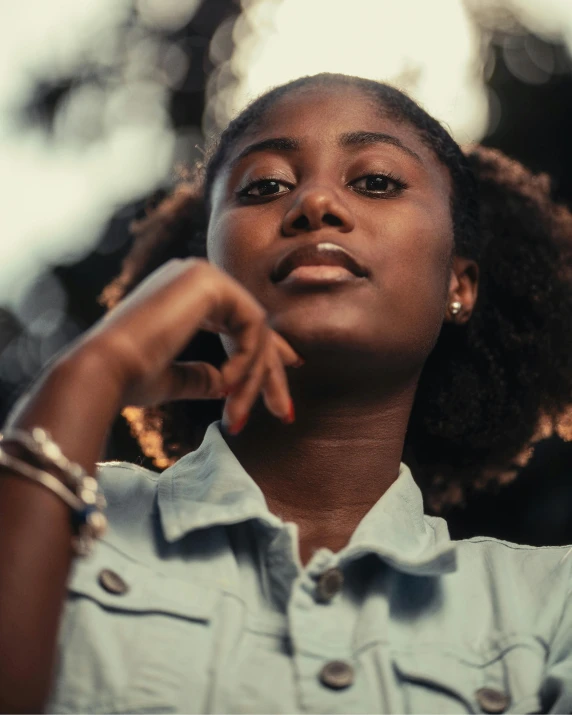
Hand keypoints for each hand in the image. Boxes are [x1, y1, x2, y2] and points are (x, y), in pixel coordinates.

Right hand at [82, 258, 301, 432]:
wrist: (104, 371)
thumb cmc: (128, 378)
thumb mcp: (174, 378)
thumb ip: (204, 375)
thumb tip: (226, 383)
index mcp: (182, 293)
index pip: (238, 317)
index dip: (264, 348)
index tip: (289, 370)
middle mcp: (194, 276)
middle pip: (252, 324)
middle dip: (270, 371)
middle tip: (284, 412)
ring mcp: (201, 274)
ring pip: (256, 329)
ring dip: (255, 376)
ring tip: (238, 414)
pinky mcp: (208, 282)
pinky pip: (251, 326)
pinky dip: (246, 362)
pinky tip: (226, 387)